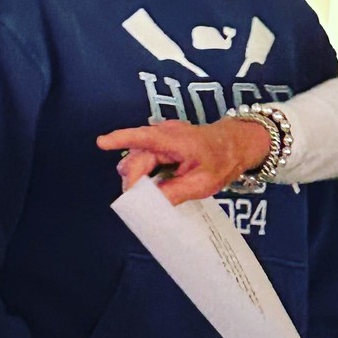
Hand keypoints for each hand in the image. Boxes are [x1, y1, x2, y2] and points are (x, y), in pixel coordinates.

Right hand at [95, 118, 272, 204]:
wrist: (236, 144)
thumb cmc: (222, 160)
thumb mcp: (202, 183)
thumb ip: (174, 192)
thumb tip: (151, 204)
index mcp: (175, 140)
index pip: (144, 138)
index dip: (121, 139)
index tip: (102, 142)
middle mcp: (165, 134)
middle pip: (137, 156)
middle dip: (133, 179)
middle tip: (137, 202)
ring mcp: (163, 137)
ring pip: (139, 157)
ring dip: (138, 177)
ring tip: (147, 194)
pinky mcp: (162, 143)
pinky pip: (146, 157)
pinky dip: (145, 172)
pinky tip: (153, 185)